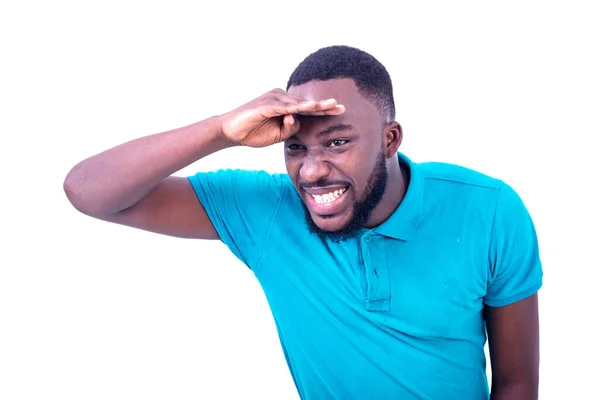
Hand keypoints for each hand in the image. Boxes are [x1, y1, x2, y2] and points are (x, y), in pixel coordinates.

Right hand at [218, 88, 344, 146]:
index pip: (308, 107)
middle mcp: (280, 98)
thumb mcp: (278, 134)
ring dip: (314, 105)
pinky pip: (285, 106)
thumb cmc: (254, 132)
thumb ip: (291, 128)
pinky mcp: (266, 105)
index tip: (340, 111)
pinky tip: (310, 107)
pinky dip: (298, 107)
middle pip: (306, 103)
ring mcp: (273, 99)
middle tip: (341, 106)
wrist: (231, 132)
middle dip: (324, 105)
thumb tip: (299, 121)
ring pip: (298, 103)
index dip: (323, 109)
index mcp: (285, 105)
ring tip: (330, 105)